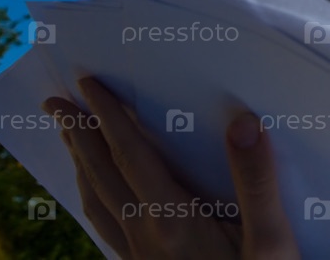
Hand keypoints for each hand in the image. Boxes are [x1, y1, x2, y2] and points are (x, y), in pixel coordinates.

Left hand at [42, 77, 299, 259]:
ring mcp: (141, 257)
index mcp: (173, 219)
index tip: (88, 86)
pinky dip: (94, 199)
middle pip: (102, 175)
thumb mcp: (272, 243)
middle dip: (79, 135)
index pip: (131, 154)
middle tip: (58, 104)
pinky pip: (106, 227)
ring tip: (71, 140)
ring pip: (97, 202)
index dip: (109, 117)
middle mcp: (146, 235)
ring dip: (81, 165)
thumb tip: (243, 123)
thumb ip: (257, 183)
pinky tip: (101, 198)